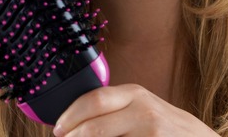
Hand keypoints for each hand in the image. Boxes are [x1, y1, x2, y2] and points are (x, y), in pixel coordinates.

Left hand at [53, 84, 218, 136]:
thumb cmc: (169, 129)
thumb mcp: (144, 109)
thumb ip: (117, 109)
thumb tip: (77, 120)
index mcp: (135, 94)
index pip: (93, 100)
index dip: (70, 116)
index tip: (58, 127)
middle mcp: (143, 110)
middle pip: (93, 125)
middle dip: (72, 136)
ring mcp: (150, 132)